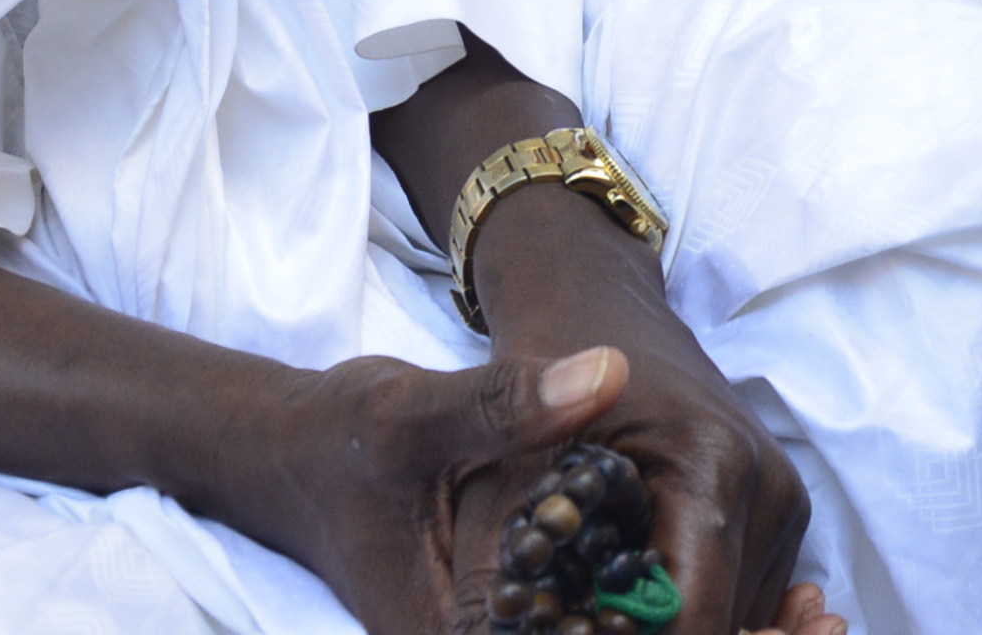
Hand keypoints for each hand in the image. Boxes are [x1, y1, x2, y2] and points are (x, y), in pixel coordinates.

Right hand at [210, 344, 640, 634]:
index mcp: (448, 633)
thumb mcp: (414, 411)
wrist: (289, 450)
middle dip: (636, 607)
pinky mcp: (495, 614)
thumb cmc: (338, 438)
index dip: (633, 619)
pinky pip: (564, 611)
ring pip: (578, 626)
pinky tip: (636, 529)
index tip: (676, 573)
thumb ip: (506, 404)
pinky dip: (603, 576)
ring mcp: (481, 633)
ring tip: (678, 546)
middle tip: (692, 556)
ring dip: (624, 594)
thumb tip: (609, 373)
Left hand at [468, 185, 823, 634]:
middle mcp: (769, 487)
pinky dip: (690, 610)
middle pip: (725, 630)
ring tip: (595, 609)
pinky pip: (743, 596)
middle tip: (572, 626)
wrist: (590, 292)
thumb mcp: (504, 465)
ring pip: (739, 622)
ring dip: (669, 627)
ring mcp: (784, 498)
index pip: (693, 625)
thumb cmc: (540, 367)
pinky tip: (630, 594)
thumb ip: (504, 569)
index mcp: (712, 469)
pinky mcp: (780, 507)